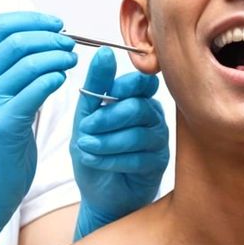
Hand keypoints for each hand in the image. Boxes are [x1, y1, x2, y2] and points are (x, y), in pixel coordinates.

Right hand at [0, 11, 78, 244]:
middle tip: (70, 44)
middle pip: (16, 40)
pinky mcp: (2, 122)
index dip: (32, 20)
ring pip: (29, 62)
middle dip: (50, 37)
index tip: (56, 25)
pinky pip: (38, 88)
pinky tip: (64, 80)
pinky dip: (55, 78)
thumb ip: (2, 68)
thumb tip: (39, 36)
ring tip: (71, 60)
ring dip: (57, 56)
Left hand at [70, 47, 169, 236]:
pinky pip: (139, 158)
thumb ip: (95, 86)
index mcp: (136, 98)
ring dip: (106, 142)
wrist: (98, 192)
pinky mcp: (159, 163)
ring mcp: (158, 139)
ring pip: (137, 134)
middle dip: (106, 119)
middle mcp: (152, 115)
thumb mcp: (85, 116)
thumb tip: (105, 52)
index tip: (101, 98)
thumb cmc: (94, 152)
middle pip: (137, 107)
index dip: (122, 87)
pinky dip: (112, 160)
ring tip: (85, 148)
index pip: (140, 82)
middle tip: (84, 131)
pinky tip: (96, 162)